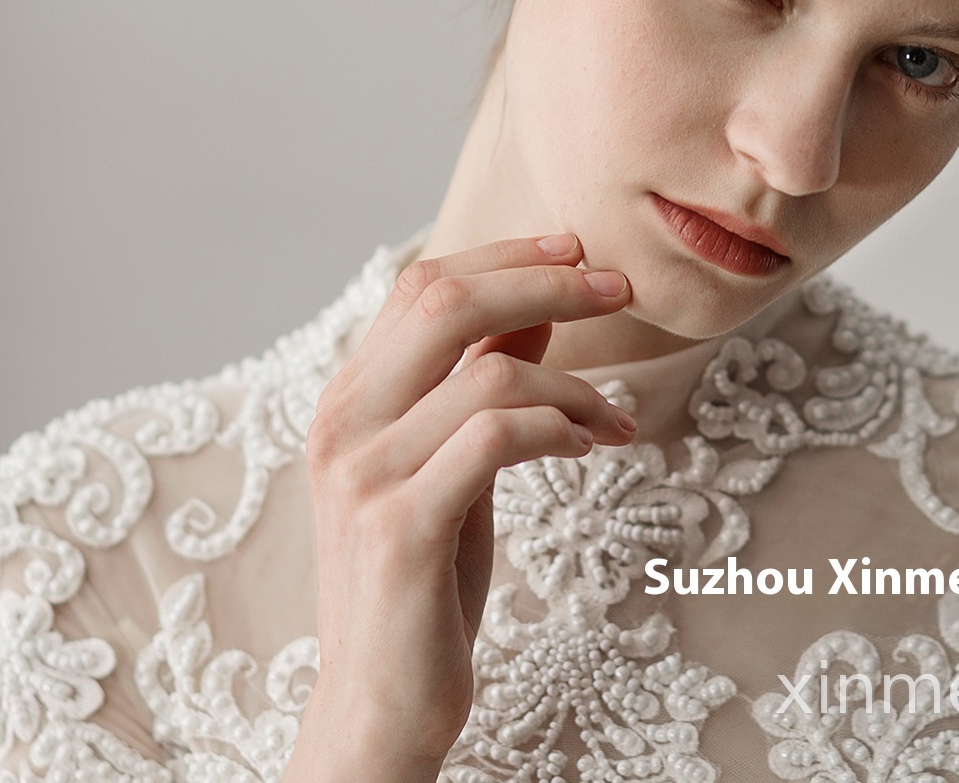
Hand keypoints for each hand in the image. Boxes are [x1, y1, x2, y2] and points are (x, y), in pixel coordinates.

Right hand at [285, 234, 635, 782]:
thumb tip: (540, 300)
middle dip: (546, 281)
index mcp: (348, 397)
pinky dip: (562, 429)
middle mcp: (341, 423)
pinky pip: (499, 438)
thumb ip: (480, 379)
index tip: (579, 251)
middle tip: (618, 289)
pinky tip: (593, 449)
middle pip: (444, 300)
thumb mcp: (455, 461)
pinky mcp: (400, 529)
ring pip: (491, 373)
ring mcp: (363, 475)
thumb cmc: (422, 578)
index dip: (505, 254)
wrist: (379, 707)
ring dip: (576, 386)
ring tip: (613, 421)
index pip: (422, 283)